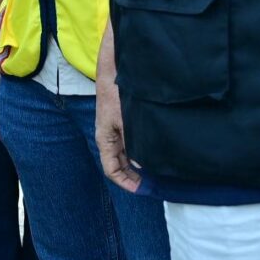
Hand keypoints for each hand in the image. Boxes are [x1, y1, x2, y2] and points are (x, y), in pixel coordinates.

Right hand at [94, 56, 140, 193]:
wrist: (114, 71)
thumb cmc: (116, 94)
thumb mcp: (126, 121)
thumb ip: (132, 143)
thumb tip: (139, 164)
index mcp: (105, 140)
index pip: (111, 170)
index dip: (125, 182)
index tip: (141, 189)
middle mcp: (109, 137)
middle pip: (119, 164)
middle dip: (133, 176)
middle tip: (151, 184)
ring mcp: (115, 130)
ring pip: (125, 154)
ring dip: (137, 164)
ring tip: (154, 171)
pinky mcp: (122, 122)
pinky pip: (130, 143)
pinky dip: (139, 151)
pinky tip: (152, 152)